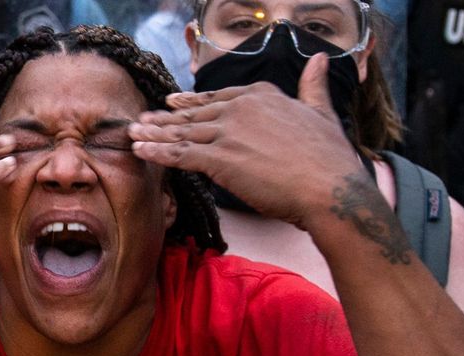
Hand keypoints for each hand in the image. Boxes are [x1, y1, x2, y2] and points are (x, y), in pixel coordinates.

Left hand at [129, 53, 362, 226]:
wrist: (329, 188)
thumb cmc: (330, 158)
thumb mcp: (322, 111)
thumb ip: (313, 86)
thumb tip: (319, 59)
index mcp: (262, 95)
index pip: (217, 98)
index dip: (192, 103)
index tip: (174, 102)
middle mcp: (240, 108)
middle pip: (194, 115)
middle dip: (165, 119)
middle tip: (142, 121)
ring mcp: (228, 132)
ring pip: (182, 132)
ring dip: (154, 134)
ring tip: (133, 135)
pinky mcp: (219, 159)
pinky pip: (180, 154)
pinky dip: (157, 152)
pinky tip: (140, 152)